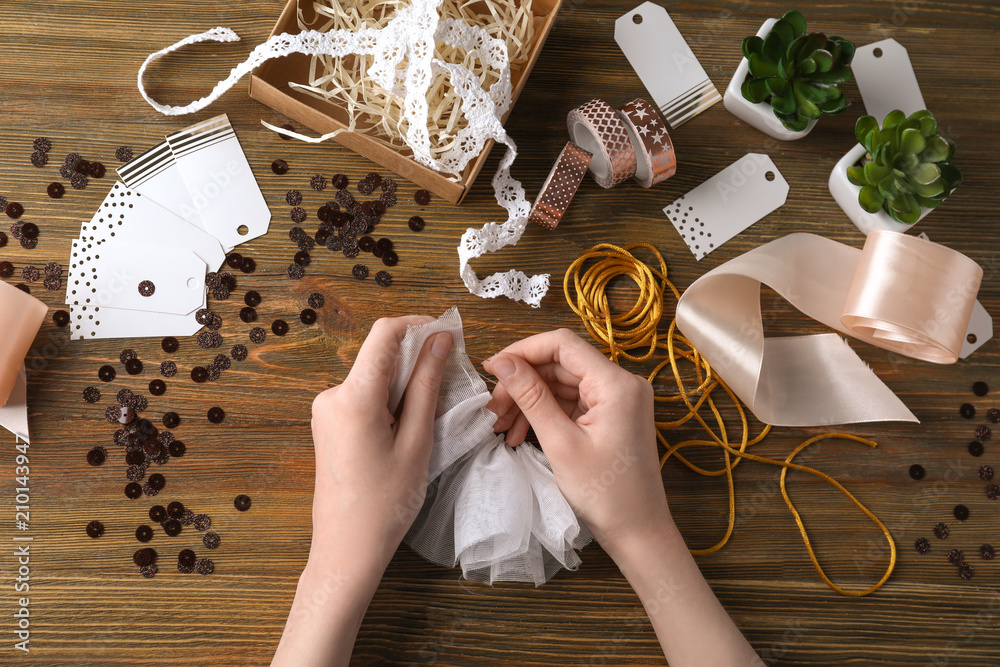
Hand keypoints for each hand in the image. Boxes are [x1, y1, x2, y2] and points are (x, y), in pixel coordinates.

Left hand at [272, 316, 450, 666]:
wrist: (347, 548)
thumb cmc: (386, 502)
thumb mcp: (417, 440)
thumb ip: (428, 384)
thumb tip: (441, 339)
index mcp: (353, 396)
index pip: (385, 333)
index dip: (419, 325)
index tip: (449, 333)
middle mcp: (332, 394)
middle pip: (382, 356)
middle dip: (418, 363)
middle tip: (450, 390)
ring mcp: (326, 408)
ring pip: (376, 377)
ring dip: (407, 387)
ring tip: (430, 422)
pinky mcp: (329, 422)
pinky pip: (366, 396)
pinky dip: (392, 403)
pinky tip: (408, 432)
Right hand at [483, 329, 668, 555]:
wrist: (638, 533)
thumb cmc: (605, 493)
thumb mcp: (560, 442)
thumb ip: (531, 396)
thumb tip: (502, 362)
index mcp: (616, 383)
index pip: (562, 344)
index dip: (522, 350)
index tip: (491, 367)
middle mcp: (621, 383)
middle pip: (560, 364)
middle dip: (522, 382)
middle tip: (491, 408)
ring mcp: (618, 400)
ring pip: (562, 384)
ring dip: (529, 400)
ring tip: (500, 426)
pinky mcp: (612, 416)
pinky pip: (571, 403)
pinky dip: (545, 414)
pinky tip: (519, 434)